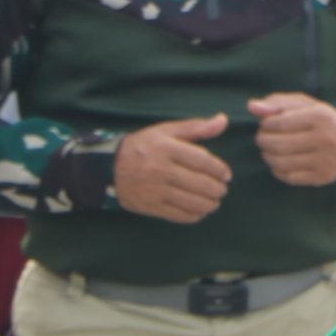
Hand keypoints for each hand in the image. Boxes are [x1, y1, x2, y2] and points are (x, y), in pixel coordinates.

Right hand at [111, 113, 231, 222]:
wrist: (108, 167)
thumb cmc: (142, 146)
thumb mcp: (166, 131)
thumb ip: (196, 127)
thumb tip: (223, 120)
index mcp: (167, 148)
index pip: (203, 161)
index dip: (220, 170)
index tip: (226, 175)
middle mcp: (162, 170)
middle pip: (201, 184)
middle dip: (217, 189)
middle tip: (222, 190)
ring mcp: (156, 191)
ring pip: (193, 202)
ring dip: (210, 204)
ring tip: (214, 202)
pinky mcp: (151, 207)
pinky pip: (180, 215)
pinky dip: (195, 215)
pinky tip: (200, 211)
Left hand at [247, 92, 335, 186]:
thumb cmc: (319, 119)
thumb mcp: (303, 105)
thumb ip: (276, 103)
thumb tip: (252, 107)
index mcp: (320, 117)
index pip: (279, 123)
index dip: (265, 124)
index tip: (265, 124)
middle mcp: (324, 139)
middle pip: (278, 144)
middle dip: (263, 141)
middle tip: (263, 138)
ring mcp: (323, 161)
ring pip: (281, 162)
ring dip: (267, 156)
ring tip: (268, 150)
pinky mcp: (321, 177)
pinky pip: (288, 177)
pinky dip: (277, 170)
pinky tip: (279, 162)